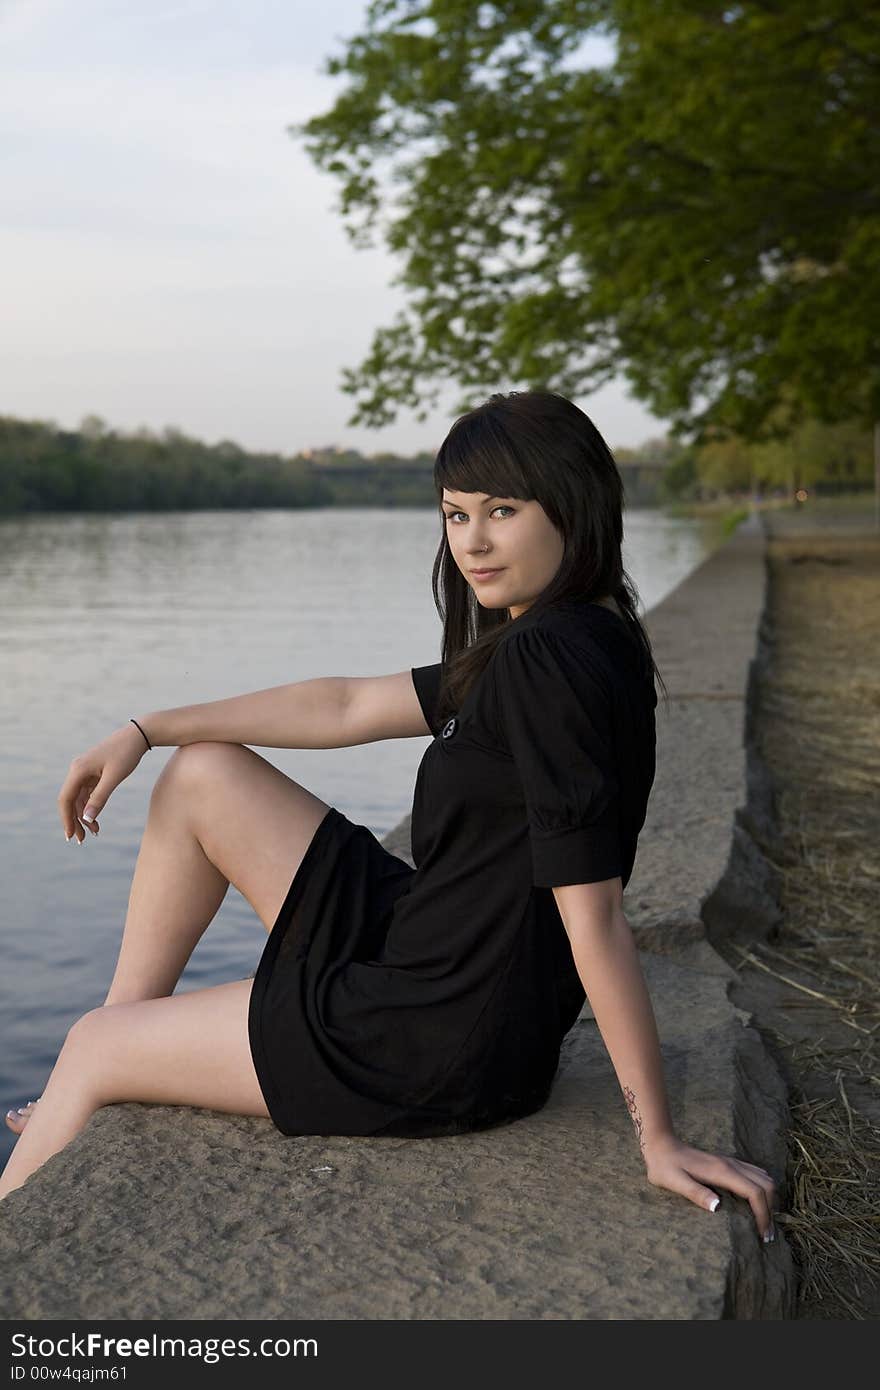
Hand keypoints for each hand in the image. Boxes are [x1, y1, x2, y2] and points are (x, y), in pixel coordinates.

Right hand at [58, 724, 149, 842]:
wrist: (139, 735)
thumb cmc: (126, 754)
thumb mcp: (114, 777)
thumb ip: (100, 798)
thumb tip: (86, 818)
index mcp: (78, 770)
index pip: (65, 799)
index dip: (66, 819)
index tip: (71, 835)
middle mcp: (77, 770)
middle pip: (70, 801)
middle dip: (74, 821)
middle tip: (82, 840)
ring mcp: (85, 772)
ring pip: (78, 799)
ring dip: (83, 816)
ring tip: (93, 833)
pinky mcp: (93, 773)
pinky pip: (87, 794)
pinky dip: (90, 807)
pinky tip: (96, 820)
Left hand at [643, 1134, 777, 1241]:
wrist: (661, 1145)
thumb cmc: (665, 1167)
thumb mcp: (675, 1182)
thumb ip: (696, 1193)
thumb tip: (717, 1207)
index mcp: (722, 1172)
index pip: (755, 1192)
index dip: (763, 1215)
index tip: (762, 1235)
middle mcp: (732, 1165)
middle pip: (766, 1185)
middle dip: (770, 1210)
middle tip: (766, 1234)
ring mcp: (731, 1162)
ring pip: (764, 1179)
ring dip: (769, 1200)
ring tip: (764, 1223)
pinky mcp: (728, 1163)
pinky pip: (756, 1174)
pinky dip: (763, 1190)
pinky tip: (757, 1204)